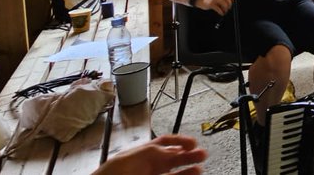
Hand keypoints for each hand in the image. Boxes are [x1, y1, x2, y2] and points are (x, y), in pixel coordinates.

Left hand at [93, 134, 207, 174]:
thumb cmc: (109, 174)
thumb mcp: (133, 157)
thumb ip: (153, 152)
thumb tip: (172, 150)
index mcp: (141, 154)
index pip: (164, 144)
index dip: (180, 141)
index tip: (194, 143)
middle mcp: (147, 166)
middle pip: (172, 159)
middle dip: (189, 156)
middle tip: (203, 155)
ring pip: (172, 174)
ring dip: (187, 171)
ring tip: (199, 169)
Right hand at [198, 0, 235, 15]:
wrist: (201, 0)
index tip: (233, 3)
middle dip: (230, 5)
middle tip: (229, 9)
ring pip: (224, 4)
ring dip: (226, 9)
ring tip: (225, 12)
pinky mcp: (211, 4)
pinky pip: (218, 9)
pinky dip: (221, 12)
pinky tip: (221, 13)